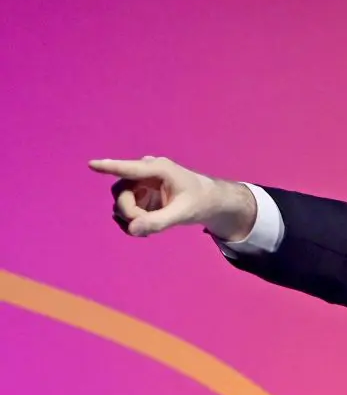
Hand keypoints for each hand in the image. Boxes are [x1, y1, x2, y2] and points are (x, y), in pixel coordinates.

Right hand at [92, 155, 256, 240]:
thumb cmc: (199, 201)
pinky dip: (132, 222)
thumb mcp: (183, 213)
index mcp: (159, 169)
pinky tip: (147, 228)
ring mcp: (139, 184)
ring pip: (120, 202)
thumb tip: (132, 229)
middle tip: (146, 227)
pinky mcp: (138, 195)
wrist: (207, 201)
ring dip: (131, 219)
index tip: (91, 164)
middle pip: (121, 193)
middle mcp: (145, 173)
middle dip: (130, 212)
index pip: (130, 168)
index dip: (109, 167)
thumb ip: (159, 221)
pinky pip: (124, 210)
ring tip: (150, 229)